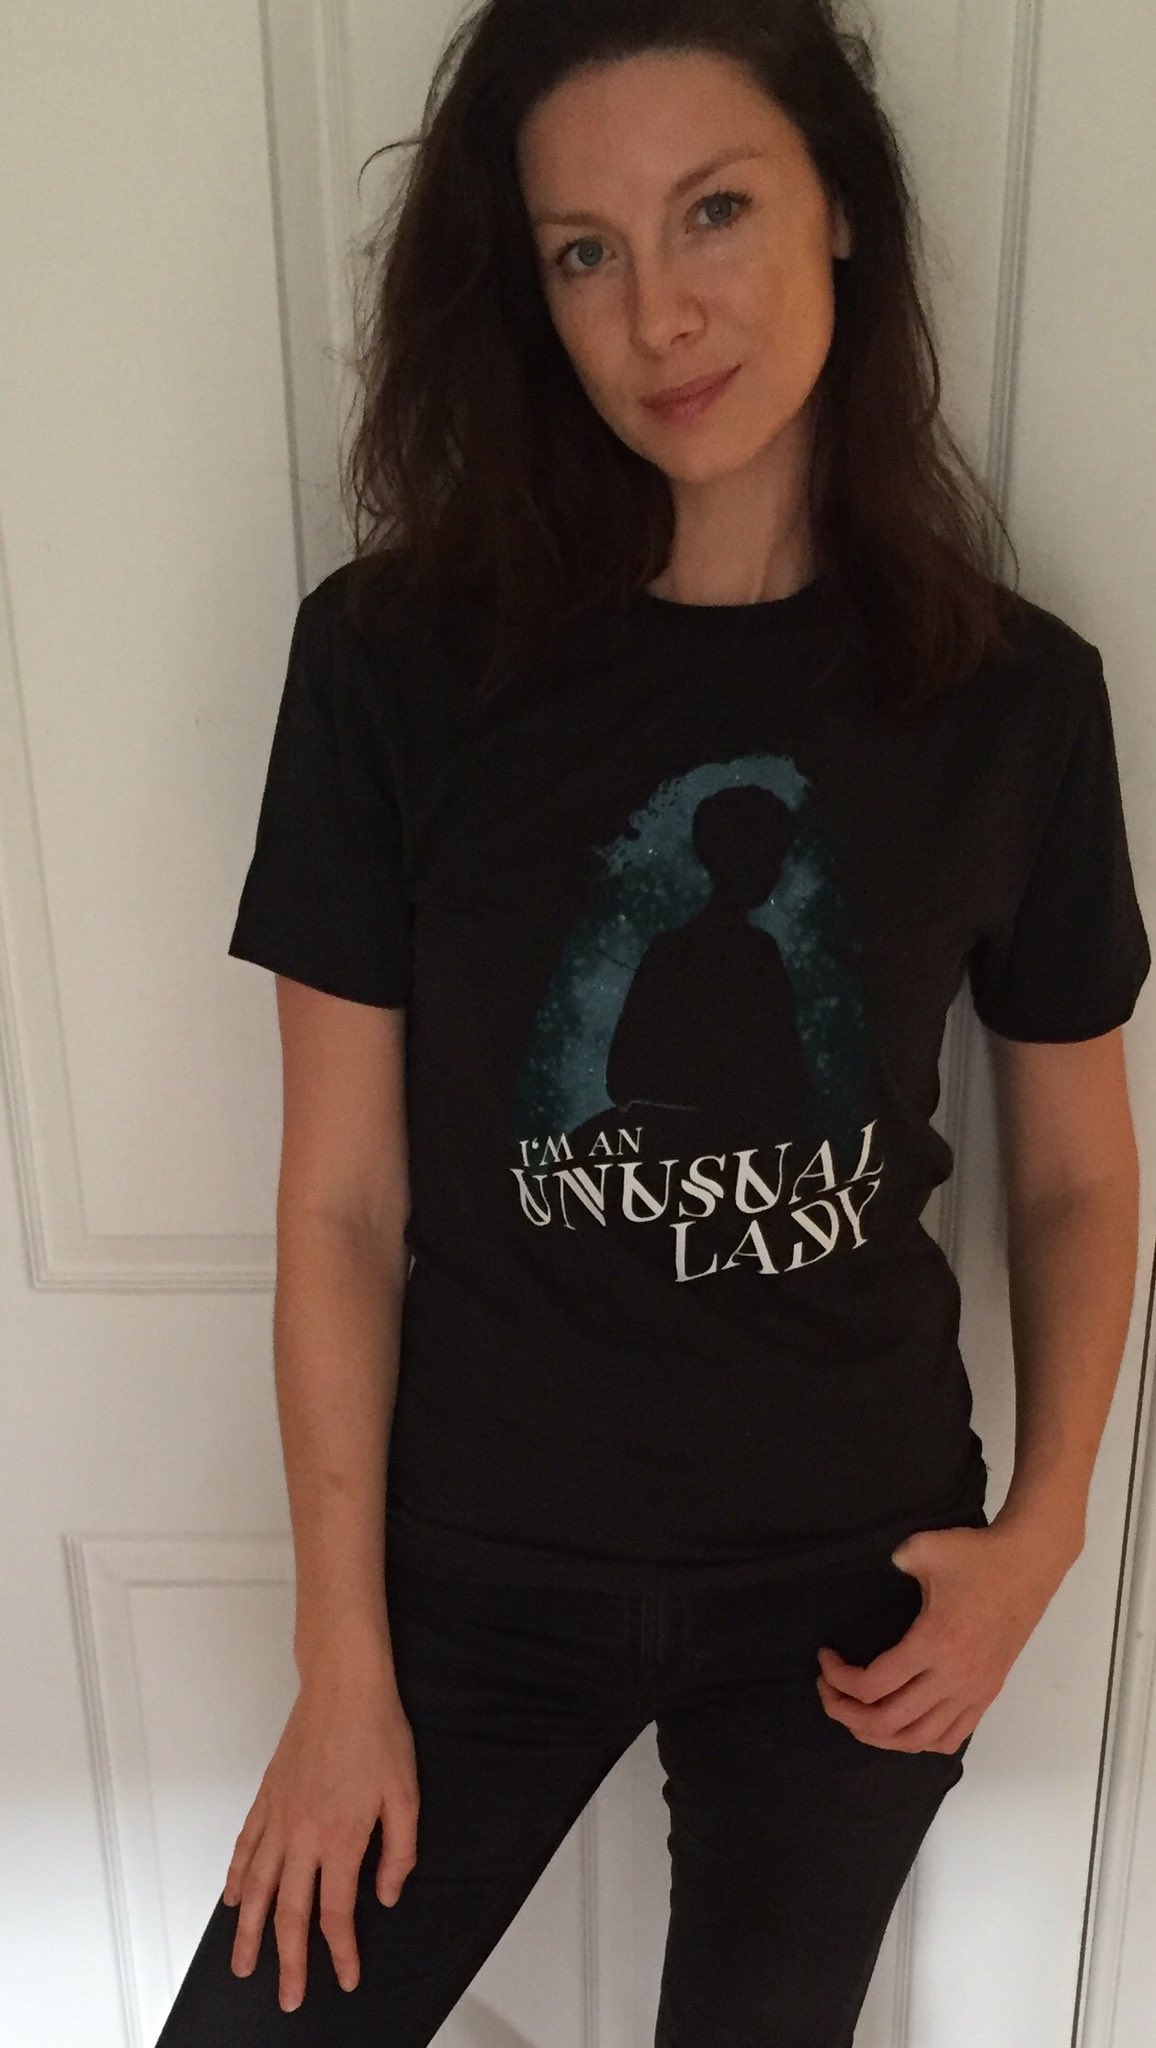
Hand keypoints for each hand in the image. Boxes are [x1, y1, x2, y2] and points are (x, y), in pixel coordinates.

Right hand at [222, 1636, 418, 2012]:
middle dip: (289, 1961)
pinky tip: (233, 1898)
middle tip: (287, 1998)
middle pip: (290, 1913)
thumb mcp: (406, 1794)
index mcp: (341, 1839)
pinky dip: (237, 1876)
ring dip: (248, 1931)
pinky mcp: (267, 1796)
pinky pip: (245, 1845)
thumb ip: (400, 1852)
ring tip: (242, 1964)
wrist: (343, 1684)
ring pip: (256, 1887)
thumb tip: (386, 1895)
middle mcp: (302, 1835)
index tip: (346, 1977)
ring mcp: (279, 1816)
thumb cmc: (379, 1733)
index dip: (340, 1952)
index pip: (336, 1913)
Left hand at [814, 1520, 1075, 1754]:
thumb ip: (893, 1562)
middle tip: (828, 1691)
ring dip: (878, 1735)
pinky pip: (949, 1738)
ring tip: (856, 1713)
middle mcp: (954, 1677)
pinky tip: (899, 1723)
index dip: (838, 1679)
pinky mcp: (987, 1694)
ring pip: (918, 1740)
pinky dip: (917, 1741)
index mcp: (934, 1643)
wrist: (1029, 1563)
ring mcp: (974, 1691)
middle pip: (889, 1722)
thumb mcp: (923, 1548)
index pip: (873, 1685)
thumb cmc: (976, 1555)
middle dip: (846, 1713)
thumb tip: (877, 1574)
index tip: (825, 1659)